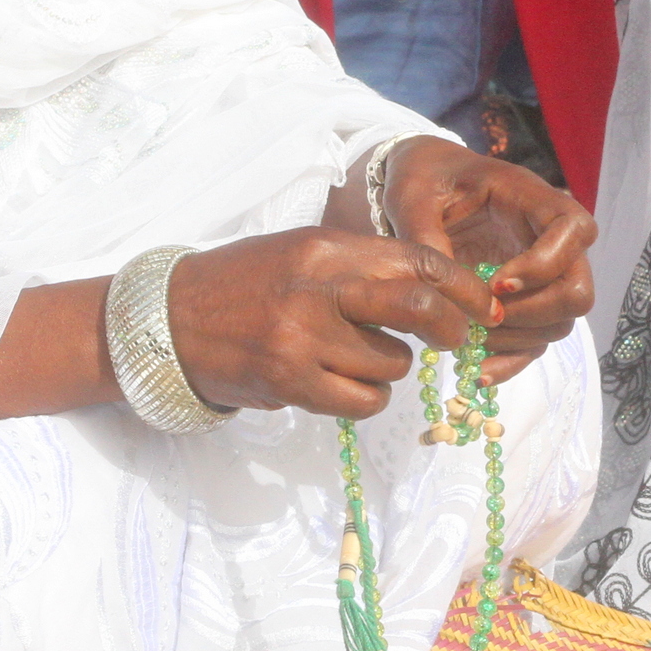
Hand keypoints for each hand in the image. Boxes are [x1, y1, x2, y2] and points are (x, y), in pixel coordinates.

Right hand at [167, 227, 500, 417]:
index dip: (463, 286)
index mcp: (325, 249)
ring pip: (391, 363)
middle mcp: (317, 288)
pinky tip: (340, 385)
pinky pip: (362, 401)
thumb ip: (359, 267)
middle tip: (454, 340)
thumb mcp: (300, 253)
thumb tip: (434, 292)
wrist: (165, 320)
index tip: (485, 305)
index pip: (416, 260)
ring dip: (388, 368)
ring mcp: (302, 337)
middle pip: (416, 307)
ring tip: (354, 358)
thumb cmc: (243, 284)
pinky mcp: (289, 382)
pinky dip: (365, 398)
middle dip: (450, 328)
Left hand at [378, 139, 593, 380]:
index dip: (545, 264)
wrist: (422, 185)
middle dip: (534, 312)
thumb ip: (424, 236)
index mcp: (531, 199)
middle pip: (579, 288)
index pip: (575, 229)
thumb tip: (442, 292)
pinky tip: (474, 371)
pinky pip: (535, 342)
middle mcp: (547, 238)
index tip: (495, 283)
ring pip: (561, 322)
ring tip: (467, 340)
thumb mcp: (413, 197)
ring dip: (518, 339)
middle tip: (484, 316)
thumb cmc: (422, 179)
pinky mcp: (523, 301)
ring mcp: (540, 274)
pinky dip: (510, 361)